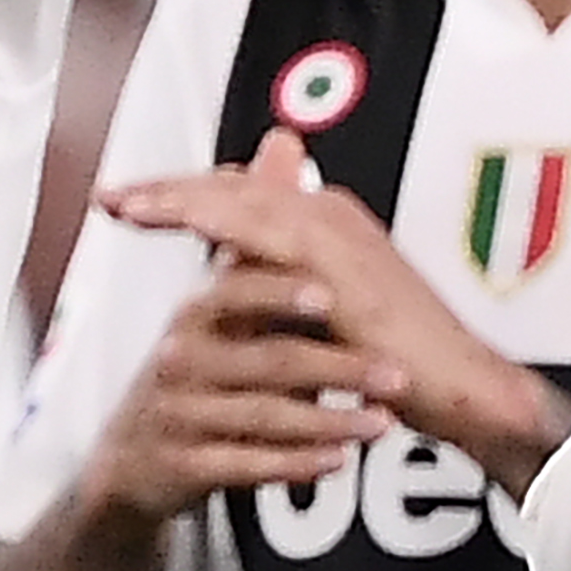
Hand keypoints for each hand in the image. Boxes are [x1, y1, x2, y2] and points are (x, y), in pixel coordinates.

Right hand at [76, 257, 401, 530]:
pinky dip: (298, 464)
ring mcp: (182, 413)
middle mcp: (184, 359)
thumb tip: (289, 150)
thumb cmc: (193, 368)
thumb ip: (259, 232)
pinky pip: (249, 465)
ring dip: (332, 422)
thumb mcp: (220, 302)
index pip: (239, 292)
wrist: (132, 456)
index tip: (332, 297)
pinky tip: (338, 459)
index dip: (284, 294)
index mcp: (197, 312)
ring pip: (266, 417)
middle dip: (340, 368)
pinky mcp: (186, 464)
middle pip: (268, 359)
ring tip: (382, 422)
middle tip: (395, 375)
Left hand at [103, 129, 570, 488]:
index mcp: (329, 222)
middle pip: (234, 185)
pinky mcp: (335, 262)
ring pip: (240, 197)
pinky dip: (214, 219)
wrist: (460, 386)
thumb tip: (238, 279)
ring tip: (123, 204)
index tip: (134, 201)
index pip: (246, 193)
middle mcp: (330, 214)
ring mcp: (334, 232)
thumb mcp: (331, 319)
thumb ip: (286, 291)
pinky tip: (176, 221)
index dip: (188, 194)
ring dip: (177, 197)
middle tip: (111, 196)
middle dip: (168, 187)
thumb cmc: (401, 360)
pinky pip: (262, 229)